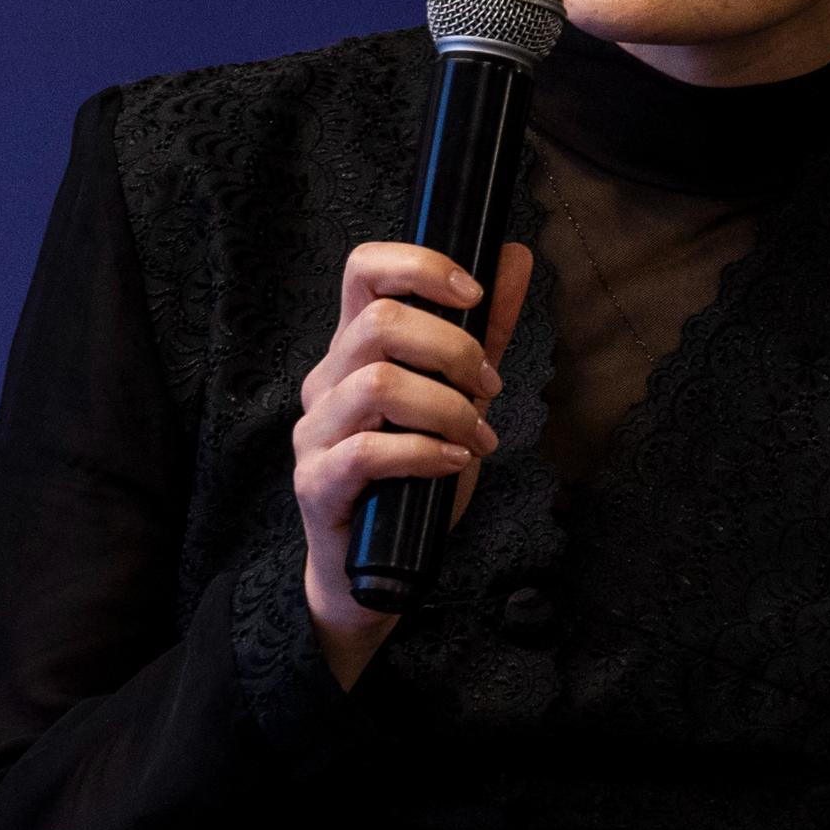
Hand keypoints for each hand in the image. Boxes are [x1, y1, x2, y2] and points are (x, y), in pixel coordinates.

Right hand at [292, 238, 535, 686]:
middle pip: (378, 322)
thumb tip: (515, 257)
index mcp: (355, 347)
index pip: (363, 268)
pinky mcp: (315, 483)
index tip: (474, 294)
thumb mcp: (459, 395)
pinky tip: (454, 463)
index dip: (419, 264)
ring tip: (477, 435)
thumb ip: (483, 331)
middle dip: (452, 349)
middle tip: (489, 386)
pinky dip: (424, 452)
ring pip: (376, 382)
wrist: (370, 572)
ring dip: (445, 406)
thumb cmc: (412, 477)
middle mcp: (326, 380)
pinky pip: (367, 453)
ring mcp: (314, 432)